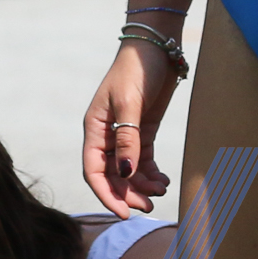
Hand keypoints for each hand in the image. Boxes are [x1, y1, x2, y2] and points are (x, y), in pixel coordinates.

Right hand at [83, 43, 177, 215]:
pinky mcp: (143, 130)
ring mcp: (125, 133)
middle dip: (128, 193)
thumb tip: (125, 173)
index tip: (123, 213)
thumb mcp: (130, 103)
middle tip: (148, 206)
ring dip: (142, 185)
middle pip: (112, 175)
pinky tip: (164, 181)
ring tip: (160, 193)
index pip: (94, 170)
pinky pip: (144, 160)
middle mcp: (107, 134)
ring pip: (129, 170)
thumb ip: (127, 139)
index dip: (106, 194)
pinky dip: (152, 173)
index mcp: (95, 128)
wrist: (157, 45)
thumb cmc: (137, 68)